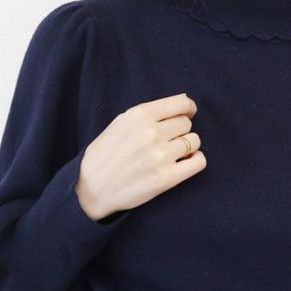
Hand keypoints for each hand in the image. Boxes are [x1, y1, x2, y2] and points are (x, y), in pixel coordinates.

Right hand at [73, 92, 204, 219]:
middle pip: (186, 123)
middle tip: (167, 140)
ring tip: (172, 153)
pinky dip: (195, 160)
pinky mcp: (167, 178)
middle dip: (180, 130)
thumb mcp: (120, 123)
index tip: (187, 114)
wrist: (91, 188)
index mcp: (138, 115)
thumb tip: (184, 102)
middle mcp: (151, 133)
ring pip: (194, 141)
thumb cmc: (105, 154)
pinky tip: (184, 163)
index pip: (182, 103)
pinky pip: (199, 161)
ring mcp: (160, 156)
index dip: (188, 108)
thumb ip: (149, 113)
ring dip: (187, 146)